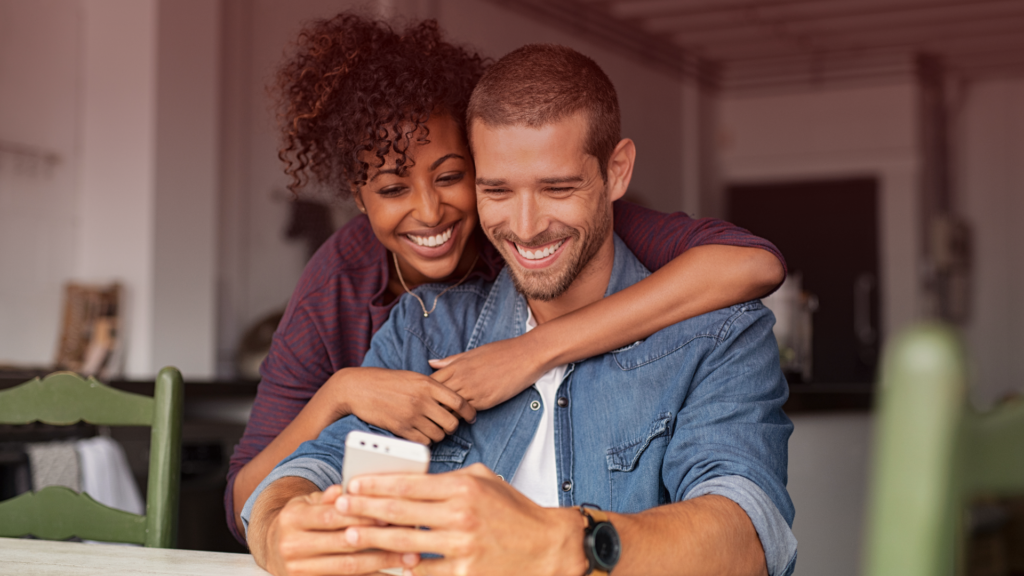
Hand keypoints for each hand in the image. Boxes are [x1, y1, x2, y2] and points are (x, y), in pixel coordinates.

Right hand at [262, 484, 419, 575]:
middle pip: (343, 543)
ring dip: (382, 563)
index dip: (362, 515)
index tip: (390, 514)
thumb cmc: (301, 520)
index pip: (332, 516)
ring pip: (348, 567)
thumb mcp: (309, 502)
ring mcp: (298, 570)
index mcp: (293, 518)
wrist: (274, 548)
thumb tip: (348, 489)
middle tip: (408, 536)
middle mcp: (291, 545)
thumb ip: (330, 496)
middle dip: (379, 540)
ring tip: (409, 558)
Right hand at [319, 367, 476, 444]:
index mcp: (428, 384)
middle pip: (452, 422)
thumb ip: (433, 387)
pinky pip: (423, 442)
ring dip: (438, 434)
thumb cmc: (387, 381)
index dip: (469, 412)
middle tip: (446, 424)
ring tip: (431, 428)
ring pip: (439, 435)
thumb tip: (452, 399)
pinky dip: (425, 440)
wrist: (359, 388)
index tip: (471, 417)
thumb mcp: (413, 377)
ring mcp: (411, 416)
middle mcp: (422, 400)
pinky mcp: (401, 429)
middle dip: (452, 426)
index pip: (459, 401)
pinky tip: (420, 434)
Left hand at [334, 463, 587, 575]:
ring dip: (374, 539)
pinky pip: (425, 572)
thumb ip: (449, 478)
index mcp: (464, 487)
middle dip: (365, 509)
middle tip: (340, 507)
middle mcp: (461, 515)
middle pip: (400, 512)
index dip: (376, 484)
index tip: (353, 484)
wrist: (548, 548)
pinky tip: (384, 563)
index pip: (409, 484)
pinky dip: (403, 567)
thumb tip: (412, 479)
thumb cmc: (515, 511)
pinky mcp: (465, 574)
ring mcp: (463, 547)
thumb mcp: (485, 480)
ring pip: (405, 543)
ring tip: (352, 534)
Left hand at [429, 335, 551, 410]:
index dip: (426, 392)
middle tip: (428, 414)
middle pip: (436, 397)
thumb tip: (431, 363)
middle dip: (431, 406)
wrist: (526, 355)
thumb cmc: (501, 352)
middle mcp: (462, 378)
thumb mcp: (473, 353)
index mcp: (457, 365)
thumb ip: (451, 360)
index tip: (425, 398)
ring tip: (442, 420)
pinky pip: (466, 412)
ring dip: (445, 414)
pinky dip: (461, 416)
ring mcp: (473, 390)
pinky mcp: (485, 401)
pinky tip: (461, 418)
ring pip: (449, 408)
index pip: (431, 382)